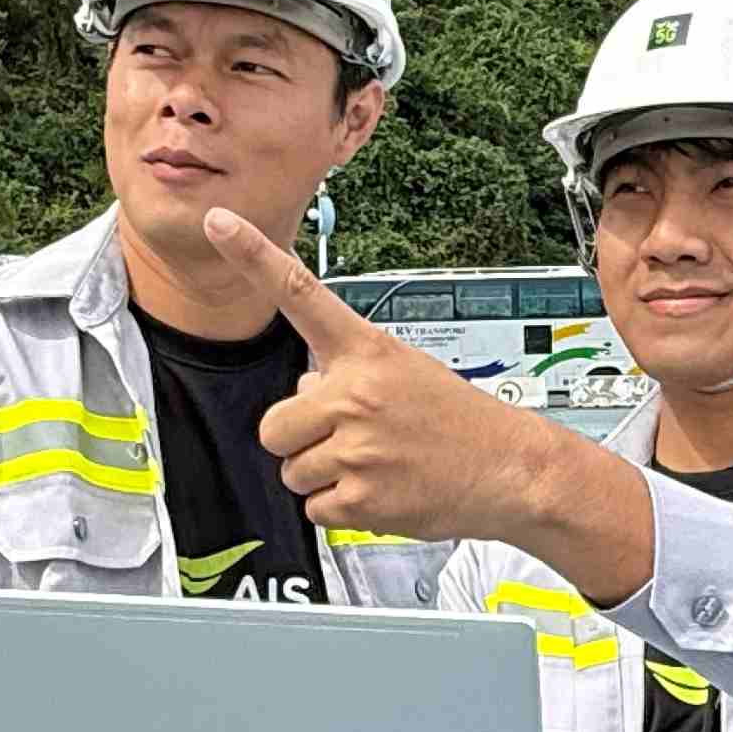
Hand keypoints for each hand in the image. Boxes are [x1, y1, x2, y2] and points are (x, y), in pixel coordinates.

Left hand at [203, 203, 551, 541]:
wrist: (513, 469)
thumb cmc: (459, 422)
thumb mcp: (405, 372)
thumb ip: (345, 375)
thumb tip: (304, 391)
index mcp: (366, 352)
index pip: (301, 294)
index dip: (254, 255)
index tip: (219, 221)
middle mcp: (356, 394)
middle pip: (273, 427)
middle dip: (299, 442)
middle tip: (347, 442)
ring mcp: (358, 448)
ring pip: (293, 473)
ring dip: (323, 478)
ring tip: (375, 467)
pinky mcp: (363, 498)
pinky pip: (315, 510)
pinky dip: (341, 510)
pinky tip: (381, 493)